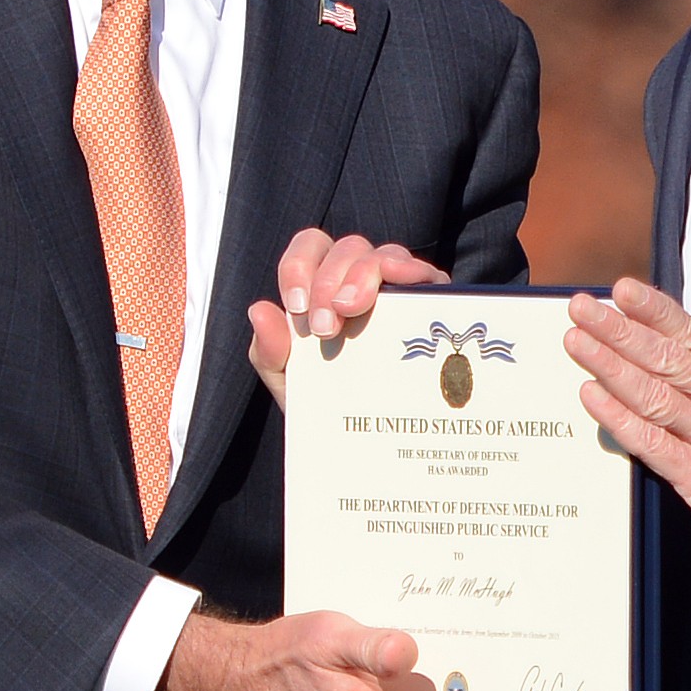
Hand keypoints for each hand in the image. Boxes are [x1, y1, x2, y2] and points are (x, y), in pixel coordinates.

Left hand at [242, 231, 446, 395]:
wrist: (369, 442)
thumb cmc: (328, 406)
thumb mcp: (290, 384)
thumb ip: (269, 350)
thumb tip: (259, 310)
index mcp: (322, 288)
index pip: (310, 248)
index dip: (299, 266)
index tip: (298, 307)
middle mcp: (360, 280)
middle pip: (348, 249)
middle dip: (329, 281)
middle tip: (324, 327)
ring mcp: (397, 288)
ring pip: (383, 254)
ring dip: (363, 274)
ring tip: (353, 309)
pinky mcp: (431, 304)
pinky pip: (425, 273)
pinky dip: (412, 270)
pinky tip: (404, 281)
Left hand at [565, 277, 690, 596]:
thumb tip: (672, 354)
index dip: (655, 311)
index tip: (622, 290)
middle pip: (668, 358)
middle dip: (619, 329)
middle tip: (582, 307)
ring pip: (655, 393)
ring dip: (609, 364)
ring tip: (576, 341)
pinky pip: (652, 441)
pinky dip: (617, 416)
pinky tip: (591, 395)